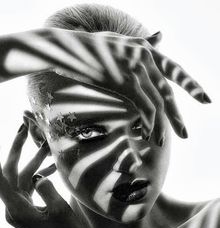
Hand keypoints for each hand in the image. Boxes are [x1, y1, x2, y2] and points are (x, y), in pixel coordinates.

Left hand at [0, 123, 88, 227]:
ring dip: (32, 162)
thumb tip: (37, 175)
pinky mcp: (28, 210)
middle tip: (24, 130)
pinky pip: (29, 187)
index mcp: (17, 210)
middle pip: (9, 174)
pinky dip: (38, 176)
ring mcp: (19, 209)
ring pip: (21, 179)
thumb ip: (45, 187)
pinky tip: (51, 168)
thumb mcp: (59, 209)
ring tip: (46, 147)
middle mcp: (13, 209)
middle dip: (16, 151)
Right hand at [5, 28, 209, 144]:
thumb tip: (162, 34)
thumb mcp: (122, 40)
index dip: (192, 86)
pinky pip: (143, 106)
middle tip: (186, 135)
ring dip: (161, 126)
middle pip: (168, 92)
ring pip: (157, 103)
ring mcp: (136, 70)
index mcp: (148, 50)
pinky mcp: (124, 82)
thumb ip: (144, 41)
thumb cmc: (93, 46)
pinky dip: (147, 122)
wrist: (70, 48)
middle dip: (178, 116)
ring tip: (162, 142)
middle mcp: (146, 58)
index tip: (206, 100)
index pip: (175, 70)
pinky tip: (147, 134)